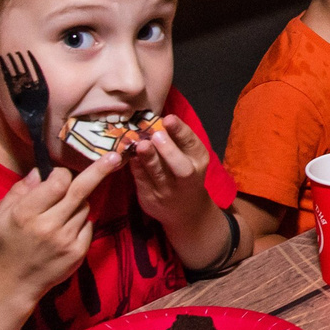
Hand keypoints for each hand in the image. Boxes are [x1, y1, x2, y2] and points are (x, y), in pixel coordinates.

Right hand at [0, 151, 122, 306]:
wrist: (16, 282)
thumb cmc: (7, 243)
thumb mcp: (0, 214)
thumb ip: (19, 190)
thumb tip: (39, 171)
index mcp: (26, 213)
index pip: (57, 183)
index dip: (61, 174)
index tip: (58, 175)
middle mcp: (48, 226)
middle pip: (80, 191)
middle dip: (99, 170)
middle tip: (114, 157)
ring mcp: (66, 240)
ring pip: (85, 207)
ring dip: (77, 203)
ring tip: (60, 214)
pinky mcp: (78, 252)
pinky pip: (88, 225)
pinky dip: (81, 222)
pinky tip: (66, 229)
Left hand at [126, 112, 214, 229]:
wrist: (186, 211)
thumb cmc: (185, 175)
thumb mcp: (190, 158)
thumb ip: (178, 141)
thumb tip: (156, 119)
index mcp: (199, 162)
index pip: (193, 145)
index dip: (181, 131)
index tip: (169, 118)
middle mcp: (187, 179)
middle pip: (181, 167)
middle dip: (169, 150)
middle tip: (157, 135)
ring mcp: (168, 191)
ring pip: (158, 175)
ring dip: (149, 158)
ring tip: (142, 144)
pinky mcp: (150, 199)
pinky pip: (141, 181)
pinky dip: (136, 167)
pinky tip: (131, 155)